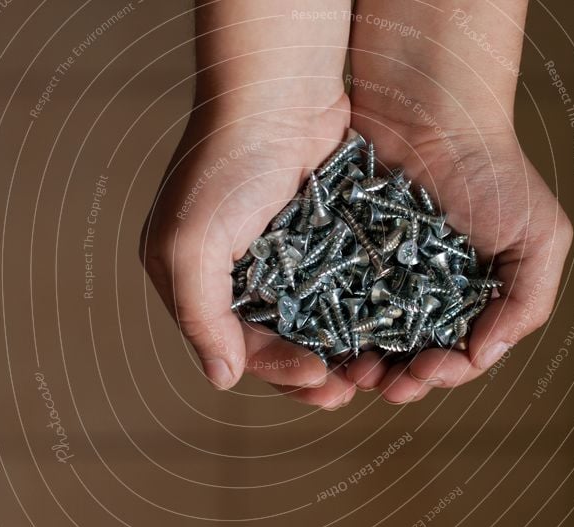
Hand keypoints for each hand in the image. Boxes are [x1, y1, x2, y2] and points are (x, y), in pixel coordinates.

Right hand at [141, 98, 359, 408]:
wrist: (278, 90)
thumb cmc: (224, 163)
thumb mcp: (191, 244)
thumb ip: (200, 315)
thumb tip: (223, 380)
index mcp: (198, 280)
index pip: (238, 343)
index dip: (277, 370)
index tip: (318, 378)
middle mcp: (238, 272)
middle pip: (277, 340)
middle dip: (312, 370)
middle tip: (348, 390)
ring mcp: (282, 254)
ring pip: (314, 320)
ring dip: (339, 348)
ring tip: (373, 369)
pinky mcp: (320, 236)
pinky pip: (339, 286)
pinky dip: (357, 311)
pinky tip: (383, 329)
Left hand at [344, 113, 572, 402]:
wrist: (430, 110)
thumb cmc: (491, 172)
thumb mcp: (538, 235)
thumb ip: (529, 301)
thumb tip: (484, 357)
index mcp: (469, 295)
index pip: (454, 354)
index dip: (441, 373)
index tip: (424, 374)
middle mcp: (423, 292)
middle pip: (405, 353)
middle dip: (394, 377)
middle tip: (379, 384)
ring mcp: (379, 275)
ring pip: (364, 336)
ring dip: (358, 361)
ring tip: (349, 370)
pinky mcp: (341, 256)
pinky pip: (331, 300)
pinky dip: (327, 325)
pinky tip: (321, 339)